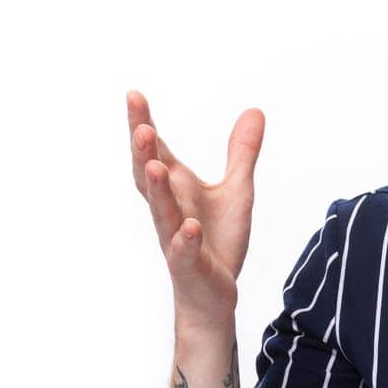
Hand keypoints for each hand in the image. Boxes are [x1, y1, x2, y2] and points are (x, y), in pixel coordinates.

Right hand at [126, 89, 263, 326]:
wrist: (213, 293)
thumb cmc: (217, 239)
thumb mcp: (237, 190)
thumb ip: (241, 153)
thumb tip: (255, 110)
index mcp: (176, 188)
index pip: (156, 152)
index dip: (143, 124)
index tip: (133, 94)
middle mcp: (169, 209)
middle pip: (149, 177)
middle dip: (142, 152)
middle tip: (140, 126)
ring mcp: (175, 238)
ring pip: (162, 212)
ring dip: (157, 189)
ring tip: (154, 165)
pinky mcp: (191, 265)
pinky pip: (185, 252)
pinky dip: (185, 239)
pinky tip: (189, 226)